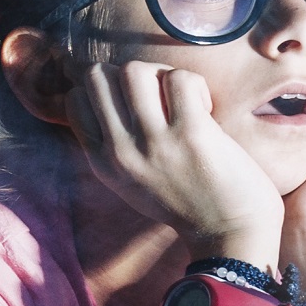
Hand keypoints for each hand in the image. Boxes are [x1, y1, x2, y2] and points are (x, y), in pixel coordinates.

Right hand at [65, 58, 283, 260]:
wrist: (230, 235)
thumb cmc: (186, 201)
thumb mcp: (131, 180)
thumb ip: (114, 143)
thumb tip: (107, 89)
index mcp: (102, 162)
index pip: (76, 99)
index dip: (107, 88)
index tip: (135, 106)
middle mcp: (121, 152)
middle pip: (98, 76)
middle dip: (130, 74)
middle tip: (159, 98)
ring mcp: (154, 143)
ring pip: (135, 70)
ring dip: (162, 76)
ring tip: (181, 102)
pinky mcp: (191, 134)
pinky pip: (180, 78)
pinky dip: (195, 85)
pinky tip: (204, 110)